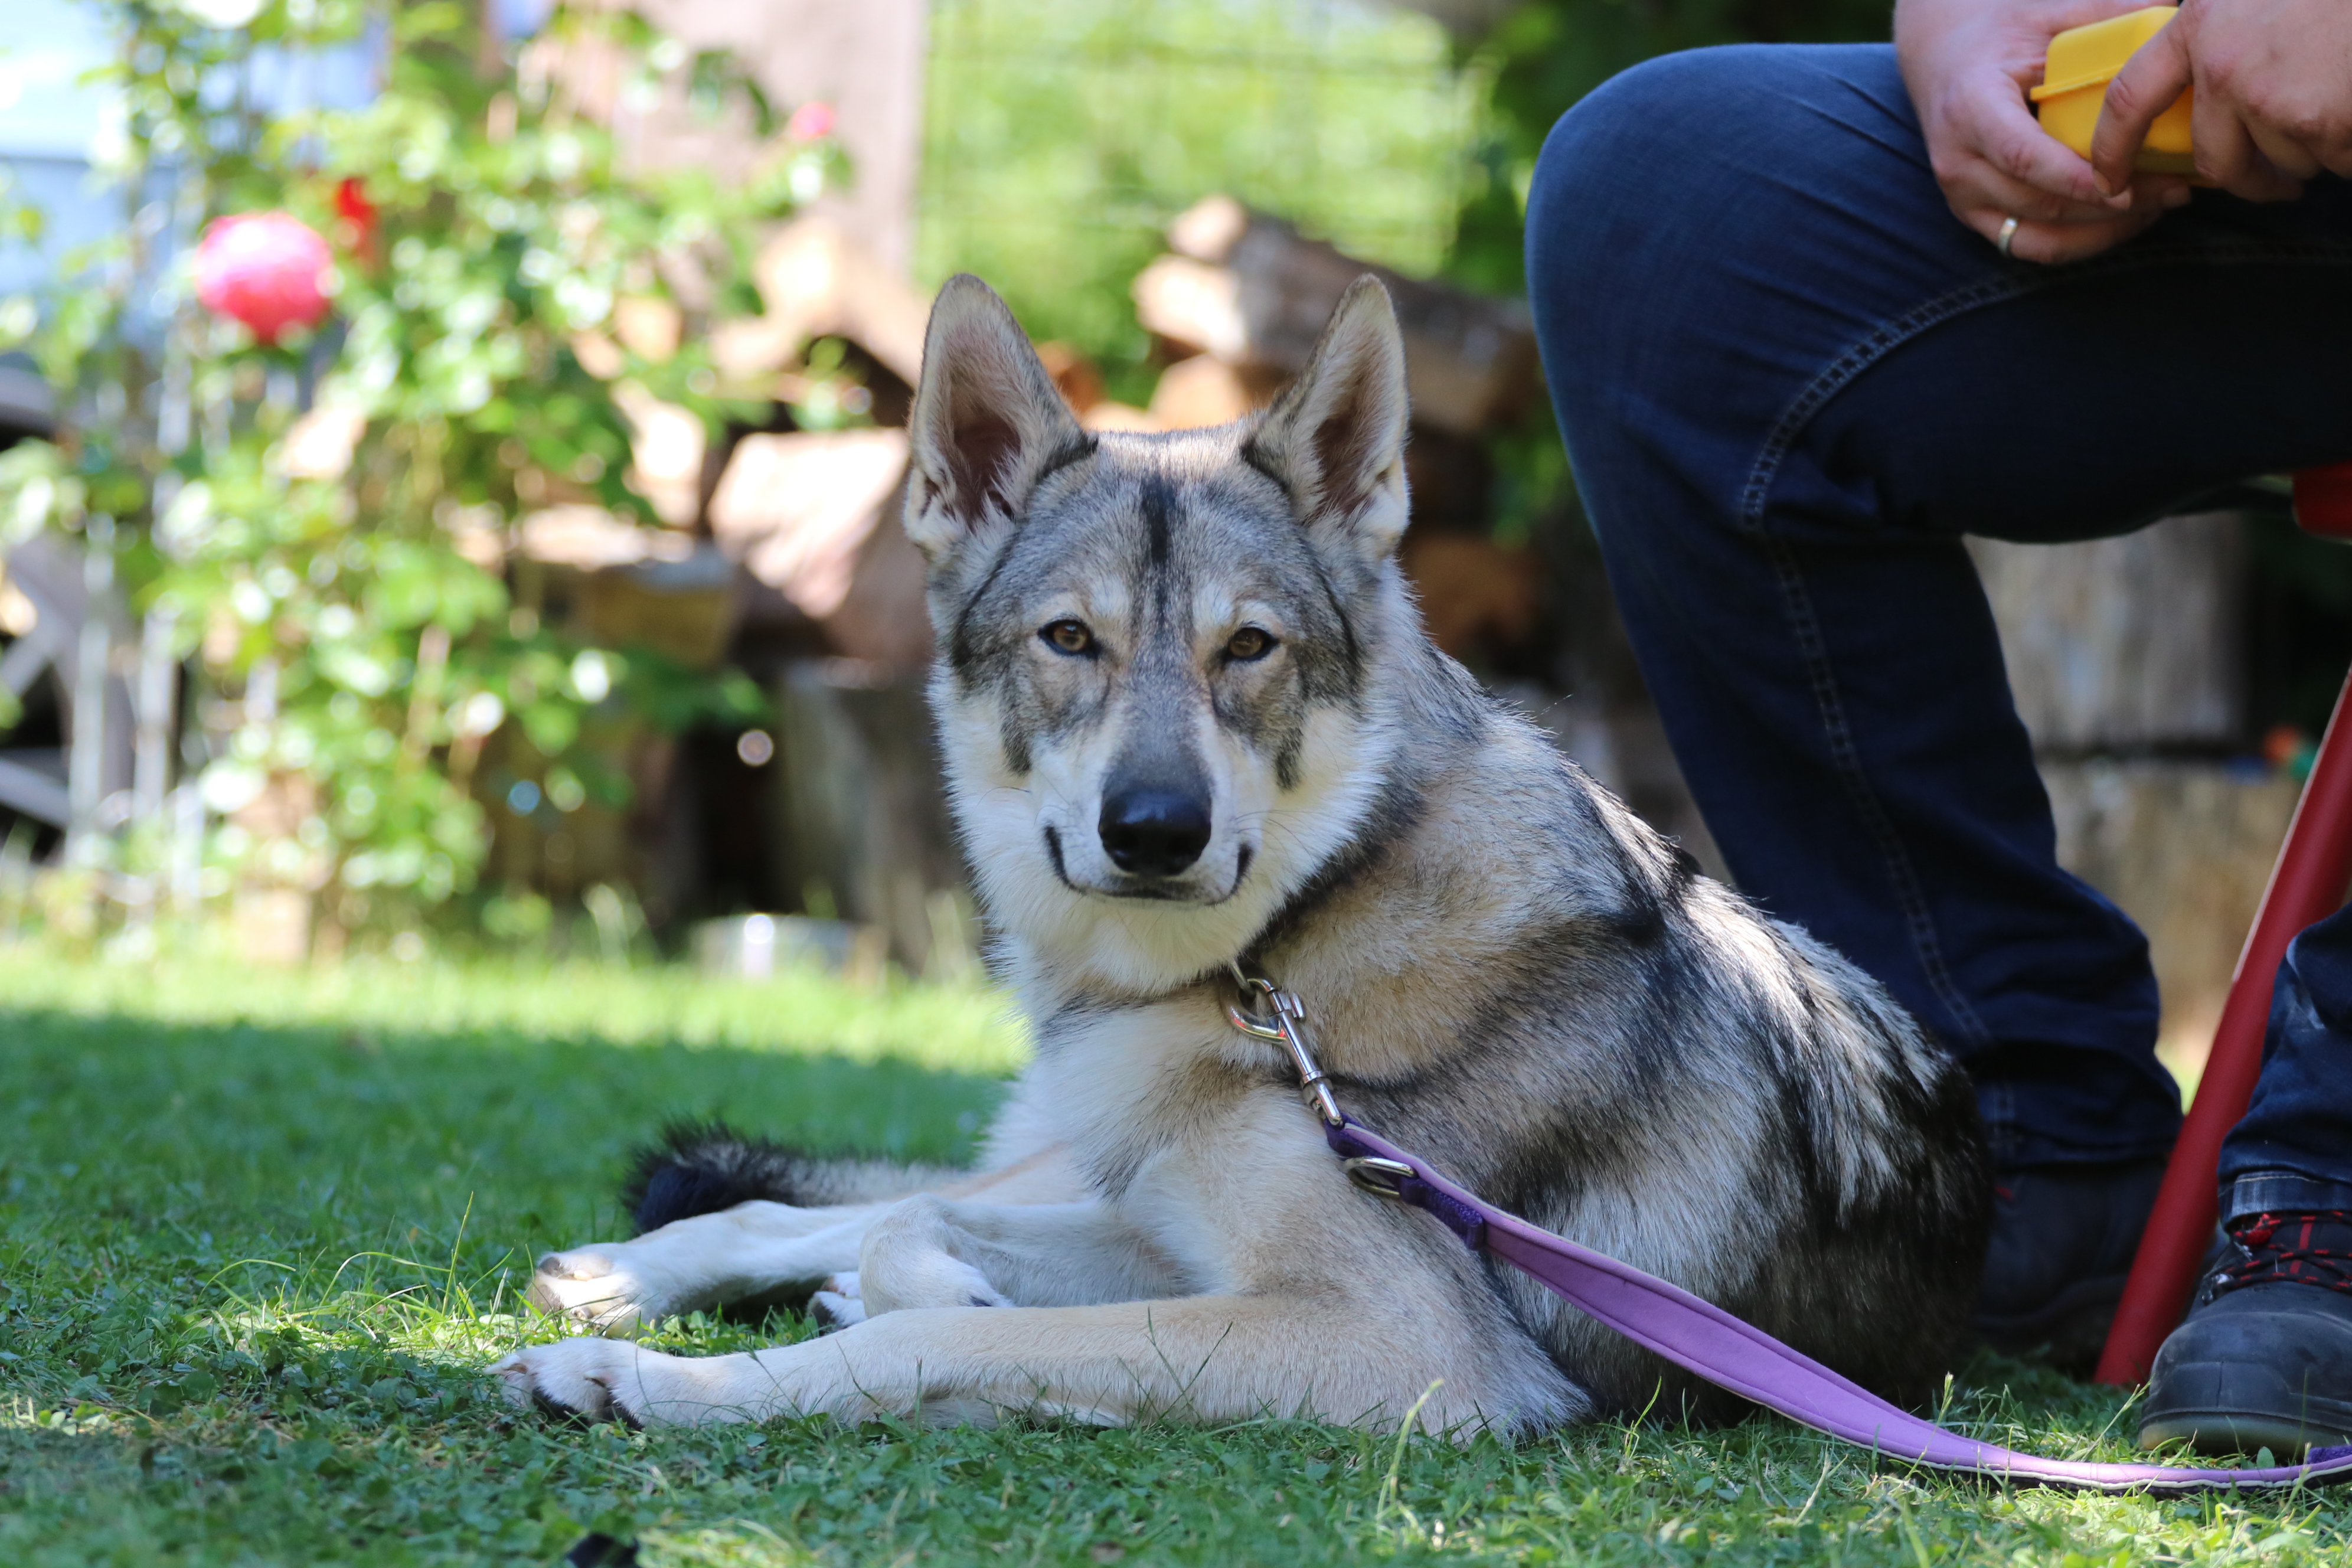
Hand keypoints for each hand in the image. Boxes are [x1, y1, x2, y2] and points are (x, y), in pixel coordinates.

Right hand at [1898, 0, 2193, 263]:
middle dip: (2110, 206)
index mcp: (1971, 109)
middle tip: (2175, 189)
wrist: (1944, 60)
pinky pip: (2031, 246)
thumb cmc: (2002, 35)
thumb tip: (2173, 10)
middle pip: (2039, 203)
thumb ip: (2104, 15)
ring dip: (2103, 230)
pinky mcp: (1974, 217)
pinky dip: (2081, 242)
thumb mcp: (2047, 14)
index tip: (2127, 187)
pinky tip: (2123, 221)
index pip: (2021, 156)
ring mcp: (1963, 198)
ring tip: (2160, 205)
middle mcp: (1958, 163)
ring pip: (2038, 236)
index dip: (2073, 179)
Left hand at [2093, 0, 2351, 201]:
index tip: (2111, 181)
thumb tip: (2210, 91)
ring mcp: (2272, 96)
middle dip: (2249, 180)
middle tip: (2276, 185)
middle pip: (2217, 158)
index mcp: (2203, 22)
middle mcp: (2226, 64)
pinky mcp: (2319, 120)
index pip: (2131, 96)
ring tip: (2345, 103)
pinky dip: (2351, 147)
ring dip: (2317, 150)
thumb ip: (2228, 30)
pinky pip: (2333, 159)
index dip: (2113, 147)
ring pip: (2285, 159)